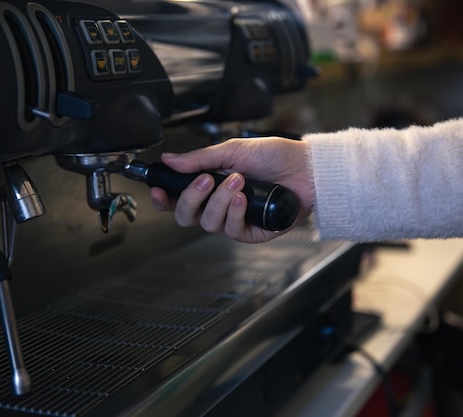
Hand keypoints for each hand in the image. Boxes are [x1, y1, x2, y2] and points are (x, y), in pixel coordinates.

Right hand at [150, 137, 314, 242]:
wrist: (305, 167)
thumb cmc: (274, 156)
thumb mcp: (233, 150)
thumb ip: (199, 159)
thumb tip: (168, 159)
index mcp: (209, 187)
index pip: (177, 199)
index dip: (163, 198)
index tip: (157, 189)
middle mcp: (218, 206)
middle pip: (185, 217)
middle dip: (190, 199)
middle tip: (206, 180)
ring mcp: (234, 221)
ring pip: (208, 224)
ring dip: (220, 201)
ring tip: (238, 180)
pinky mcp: (252, 232)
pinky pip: (232, 231)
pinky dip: (234, 213)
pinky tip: (242, 198)